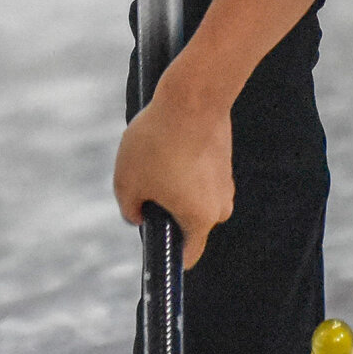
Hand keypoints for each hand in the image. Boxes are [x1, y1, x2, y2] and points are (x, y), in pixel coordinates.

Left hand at [112, 70, 233, 266]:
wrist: (192, 97)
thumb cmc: (158, 143)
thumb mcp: (127, 181)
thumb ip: (130, 210)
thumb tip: (137, 216)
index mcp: (200, 220)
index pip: (187, 255)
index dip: (166, 254)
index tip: (150, 240)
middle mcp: (220, 206)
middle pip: (186, 222)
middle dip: (163, 209)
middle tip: (143, 182)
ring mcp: (225, 182)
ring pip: (191, 195)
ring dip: (172, 184)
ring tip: (155, 155)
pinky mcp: (223, 160)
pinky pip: (198, 174)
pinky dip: (182, 165)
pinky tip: (168, 142)